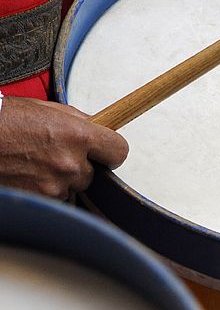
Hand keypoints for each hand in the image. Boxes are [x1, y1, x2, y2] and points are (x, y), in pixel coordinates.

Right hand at [0, 97, 128, 199]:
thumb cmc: (7, 120)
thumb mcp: (48, 110)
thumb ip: (79, 122)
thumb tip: (101, 128)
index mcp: (78, 135)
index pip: (119, 150)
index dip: (112, 151)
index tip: (105, 152)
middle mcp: (71, 162)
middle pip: (94, 172)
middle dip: (79, 165)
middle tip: (52, 153)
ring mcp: (56, 184)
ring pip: (73, 186)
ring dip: (61, 179)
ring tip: (34, 163)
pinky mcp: (42, 199)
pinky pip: (56, 198)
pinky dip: (46, 190)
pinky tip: (28, 175)